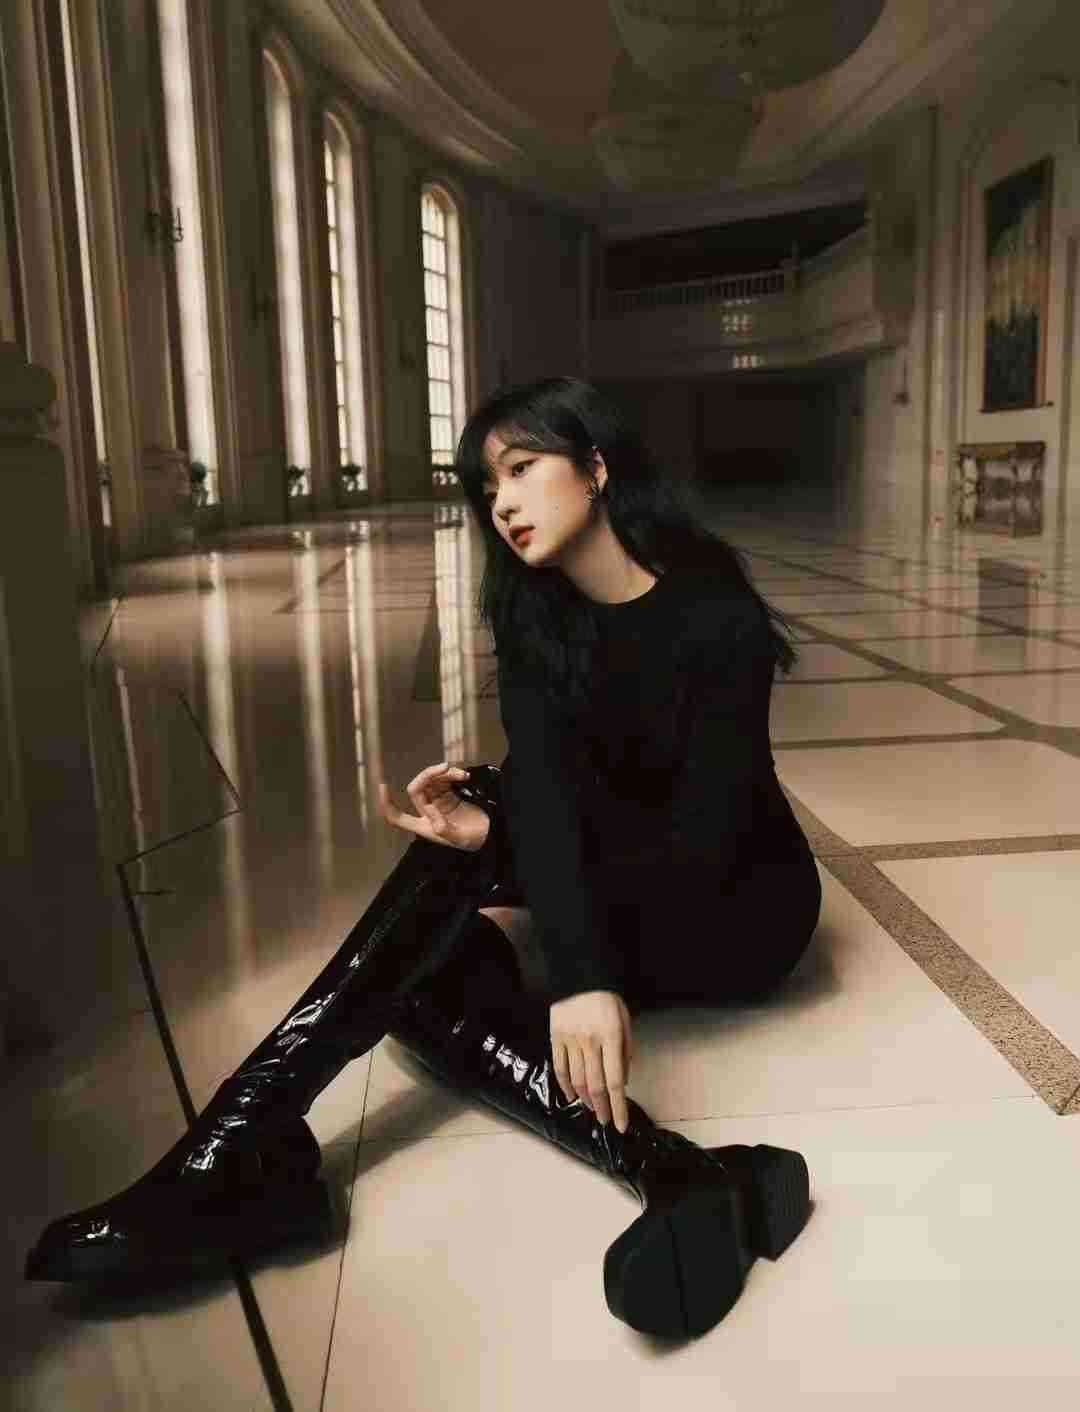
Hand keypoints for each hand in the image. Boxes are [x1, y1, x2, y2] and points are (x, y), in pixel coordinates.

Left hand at [378, 761, 491, 851]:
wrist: (493, 833)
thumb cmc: (475, 841)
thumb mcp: (460, 839)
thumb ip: (444, 828)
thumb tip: (429, 810)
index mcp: (424, 827)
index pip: (398, 817)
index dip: (387, 804)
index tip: (383, 785)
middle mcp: (428, 812)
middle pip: (416, 790)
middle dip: (427, 775)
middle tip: (446, 767)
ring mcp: (439, 802)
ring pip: (431, 781)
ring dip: (444, 773)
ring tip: (462, 775)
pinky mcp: (451, 794)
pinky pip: (445, 779)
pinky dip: (453, 774)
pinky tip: (465, 776)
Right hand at [550, 990, 633, 1133]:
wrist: (577, 975)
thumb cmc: (606, 998)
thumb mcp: (624, 1019)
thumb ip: (626, 1049)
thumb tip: (623, 1079)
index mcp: (611, 1037)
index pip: (615, 1081)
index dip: (618, 1107)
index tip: (622, 1124)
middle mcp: (590, 1042)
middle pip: (596, 1085)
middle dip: (603, 1109)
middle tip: (607, 1121)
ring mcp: (570, 1041)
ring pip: (578, 1080)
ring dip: (586, 1099)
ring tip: (593, 1109)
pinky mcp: (556, 1038)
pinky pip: (560, 1068)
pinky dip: (566, 1086)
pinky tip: (573, 1096)